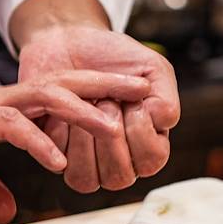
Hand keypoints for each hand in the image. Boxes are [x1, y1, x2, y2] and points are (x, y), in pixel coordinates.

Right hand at [0, 68, 149, 223]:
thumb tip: (9, 213)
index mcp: (8, 112)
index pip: (62, 98)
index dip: (95, 100)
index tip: (126, 108)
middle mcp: (8, 102)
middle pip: (69, 86)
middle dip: (108, 88)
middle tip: (147, 91)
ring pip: (49, 97)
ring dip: (84, 112)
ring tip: (114, 129)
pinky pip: (13, 127)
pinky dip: (37, 143)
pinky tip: (56, 162)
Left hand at [18, 25, 179, 192]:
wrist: (69, 43)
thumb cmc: (114, 57)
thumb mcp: (152, 67)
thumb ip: (166, 98)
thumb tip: (161, 125)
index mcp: (148, 143)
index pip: (152, 160)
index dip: (141, 132)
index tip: (133, 101)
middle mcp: (119, 160)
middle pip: (120, 178)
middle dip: (111, 134)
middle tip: (106, 101)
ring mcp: (86, 162)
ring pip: (87, 180)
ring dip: (85, 138)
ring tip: (85, 106)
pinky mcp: (56, 155)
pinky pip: (58, 162)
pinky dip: (61, 132)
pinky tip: (63, 111)